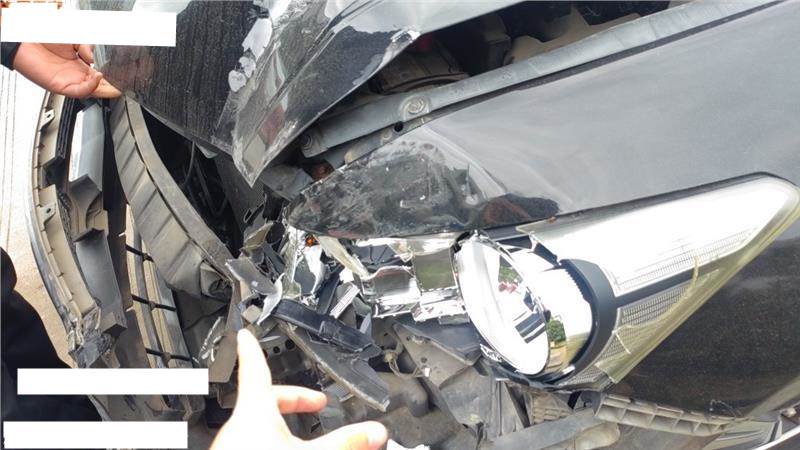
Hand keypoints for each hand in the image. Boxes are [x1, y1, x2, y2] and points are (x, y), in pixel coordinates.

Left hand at [12, 43, 120, 97]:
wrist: (25, 40)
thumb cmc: (45, 39)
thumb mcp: (74, 39)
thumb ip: (87, 47)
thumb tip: (94, 59)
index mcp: (79, 66)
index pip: (100, 77)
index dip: (112, 79)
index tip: (123, 77)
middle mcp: (75, 75)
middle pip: (98, 88)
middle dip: (112, 88)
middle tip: (123, 87)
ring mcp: (68, 81)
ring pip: (91, 92)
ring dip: (104, 89)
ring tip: (113, 84)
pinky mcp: (60, 86)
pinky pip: (79, 91)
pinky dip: (91, 87)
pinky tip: (97, 77)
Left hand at [210, 329, 388, 449]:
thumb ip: (345, 442)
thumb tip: (374, 433)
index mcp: (254, 412)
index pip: (255, 369)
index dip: (254, 349)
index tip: (247, 334)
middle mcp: (237, 428)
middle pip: (264, 399)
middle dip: (294, 399)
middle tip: (316, 402)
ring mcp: (232, 447)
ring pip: (258, 427)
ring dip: (284, 428)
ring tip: (307, 439)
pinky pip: (252, 444)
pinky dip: (272, 444)